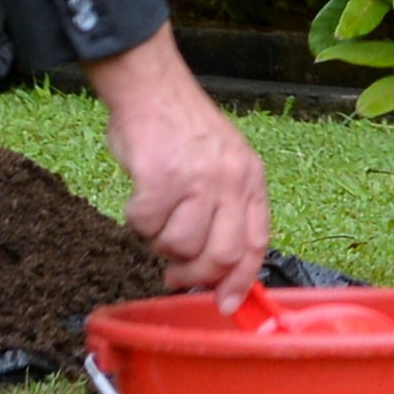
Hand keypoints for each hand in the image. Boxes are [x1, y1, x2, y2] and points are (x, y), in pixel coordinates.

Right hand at [80, 28, 269, 310]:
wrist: (152, 87)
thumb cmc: (181, 130)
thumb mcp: (223, 162)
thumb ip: (227, 208)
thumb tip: (219, 268)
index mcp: (250, 178)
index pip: (256, 243)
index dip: (241, 281)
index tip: (225, 305)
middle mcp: (231, 179)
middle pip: (221, 255)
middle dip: (195, 275)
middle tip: (174, 274)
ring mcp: (199, 179)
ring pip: (180, 245)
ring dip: (161, 241)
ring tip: (156, 216)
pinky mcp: (162, 179)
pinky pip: (147, 225)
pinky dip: (137, 221)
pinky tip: (140, 198)